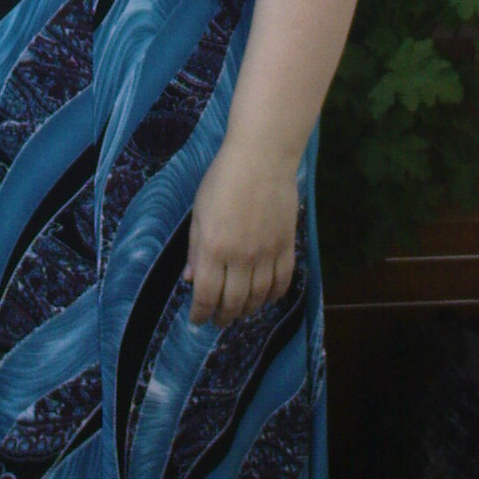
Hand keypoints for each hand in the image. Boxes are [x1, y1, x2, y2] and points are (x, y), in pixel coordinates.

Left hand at [182, 134, 299, 327]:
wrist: (262, 158)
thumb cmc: (223, 180)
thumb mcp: (199, 212)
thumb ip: (196, 249)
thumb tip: (191, 280)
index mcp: (214, 248)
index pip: (207, 295)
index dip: (201, 313)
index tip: (198, 320)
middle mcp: (241, 257)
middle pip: (234, 302)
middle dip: (223, 316)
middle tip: (218, 320)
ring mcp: (267, 253)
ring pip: (259, 297)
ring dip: (248, 310)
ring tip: (240, 312)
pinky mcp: (287, 246)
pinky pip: (283, 281)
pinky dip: (274, 296)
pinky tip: (266, 298)